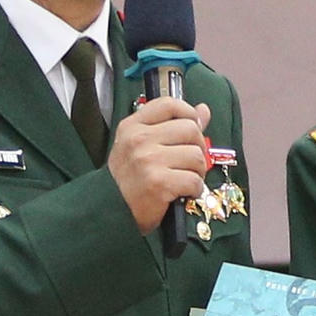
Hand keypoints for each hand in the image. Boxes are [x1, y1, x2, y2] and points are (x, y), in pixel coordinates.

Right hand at [106, 96, 213, 231]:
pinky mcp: (159, 183)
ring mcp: (148, 160)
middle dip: (198, 148)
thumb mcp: (142, 145)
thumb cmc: (128, 179)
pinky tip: (184, 193)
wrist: (111, 211)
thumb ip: (173, 125)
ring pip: (196, 156)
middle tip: (189, 162)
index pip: (169, 104)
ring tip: (185, 179)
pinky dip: (195, 190)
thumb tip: (204, 111)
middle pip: (190, 129)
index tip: (193, 127)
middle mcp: (139, 139)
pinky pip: (194, 180)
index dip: (188, 113)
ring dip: (197, 171)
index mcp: (132, 126)